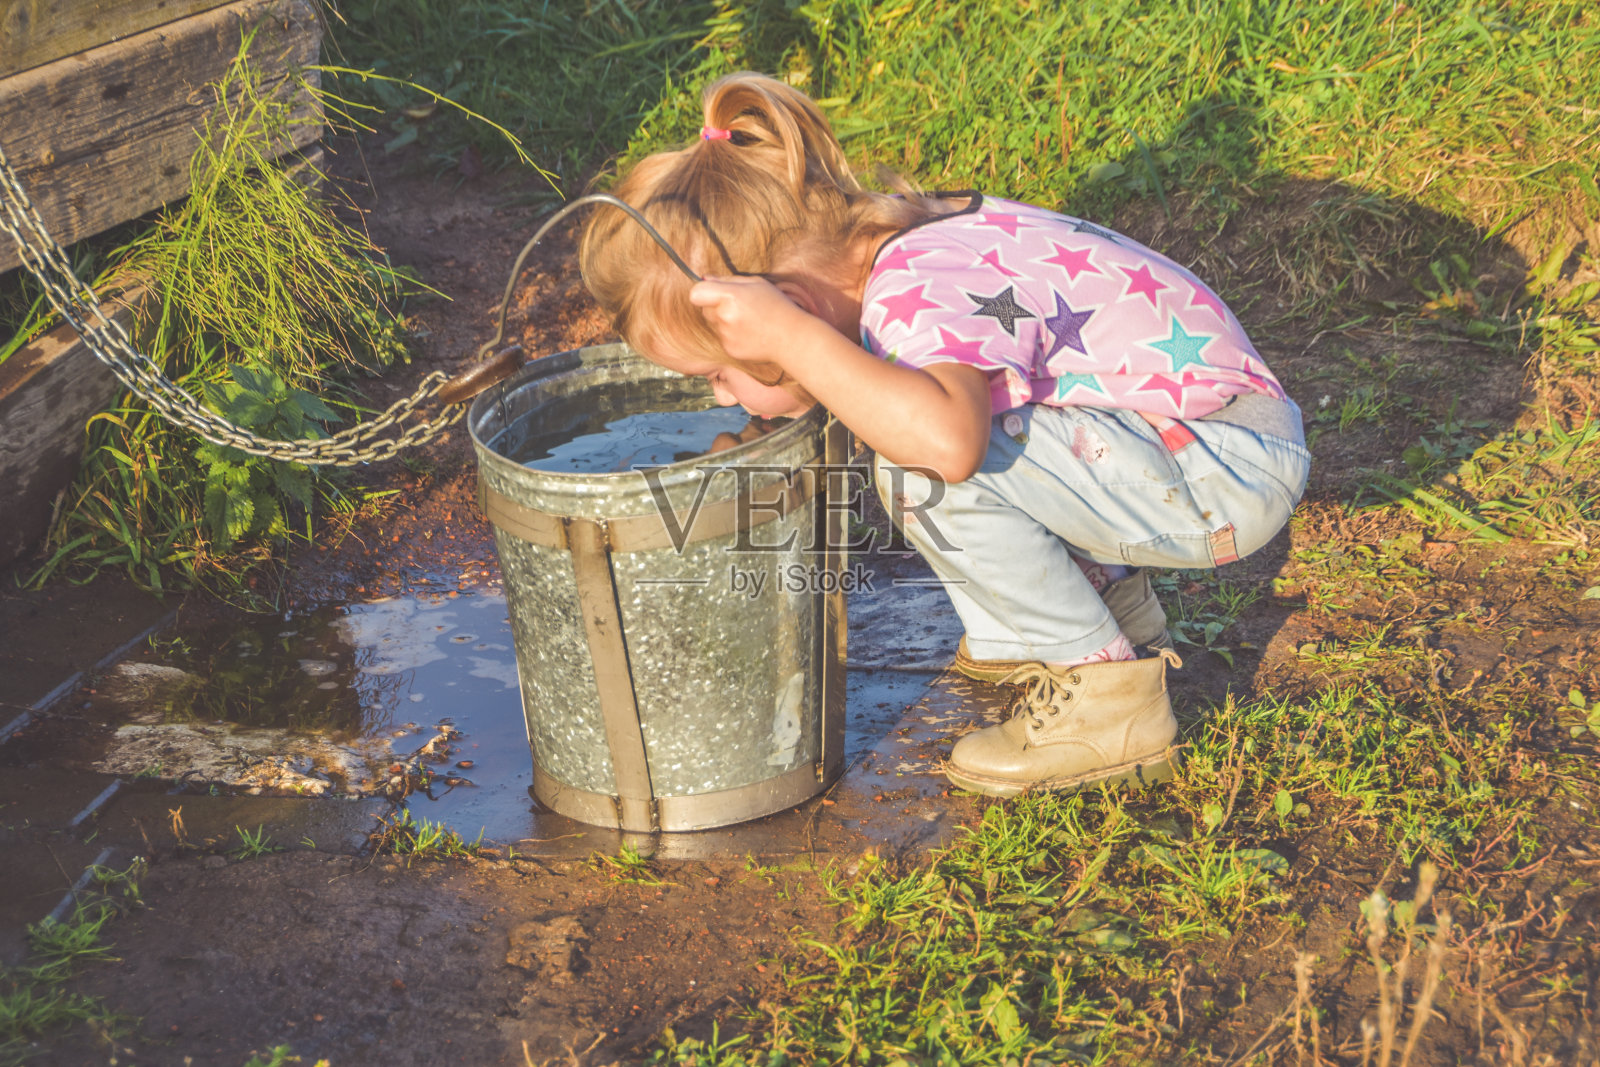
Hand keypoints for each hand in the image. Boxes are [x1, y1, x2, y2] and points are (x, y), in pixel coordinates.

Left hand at [689, 275, 817, 364]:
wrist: (791, 337)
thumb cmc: (776, 306)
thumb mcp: (756, 284)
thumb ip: (727, 280)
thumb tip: (704, 278)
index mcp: (730, 296)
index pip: (696, 294)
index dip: (701, 292)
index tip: (710, 293)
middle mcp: (725, 317)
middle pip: (704, 309)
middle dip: (716, 306)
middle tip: (738, 307)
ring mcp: (726, 335)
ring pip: (713, 324)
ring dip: (724, 321)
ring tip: (747, 321)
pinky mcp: (729, 349)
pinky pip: (722, 338)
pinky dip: (732, 335)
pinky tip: (749, 333)